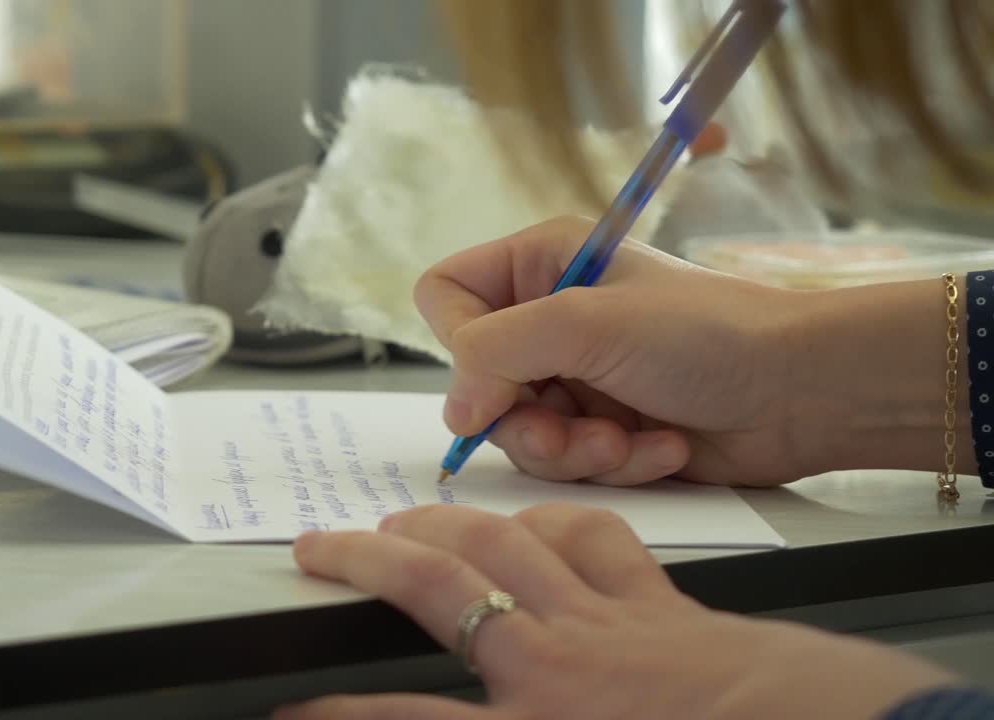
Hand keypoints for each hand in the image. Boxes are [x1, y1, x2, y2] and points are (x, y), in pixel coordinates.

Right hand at [274, 504, 956, 719]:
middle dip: (372, 562)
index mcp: (537, 718)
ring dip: (449, 527)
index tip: (293, 706)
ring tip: (407, 520)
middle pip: (441, 589)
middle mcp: (560, 662)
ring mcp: (610, 621)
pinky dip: (556, 523)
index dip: (340, 709)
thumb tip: (419, 711)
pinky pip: (597, 543)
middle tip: (325, 544)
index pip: (405, 716)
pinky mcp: (659, 603)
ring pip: (508, 548)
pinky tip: (538, 522)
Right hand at [414, 215, 968, 485]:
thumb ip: (497, 353)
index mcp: (541, 265)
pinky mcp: (603, 429)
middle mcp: (550, 319)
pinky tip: (662, 448)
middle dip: (527, 417)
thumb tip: (453, 410)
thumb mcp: (586, 323)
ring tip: (625, 441)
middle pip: (478, 382)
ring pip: (519, 433)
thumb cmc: (703, 334)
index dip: (460, 343)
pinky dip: (613, 463)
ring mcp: (577, 378)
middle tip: (568, 430)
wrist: (803, 392)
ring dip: (573, 448)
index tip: (498, 377)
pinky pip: (568, 462)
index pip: (447, 296)